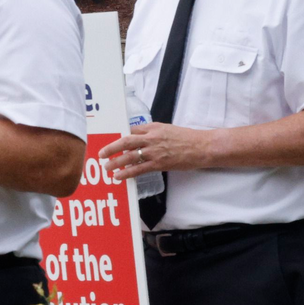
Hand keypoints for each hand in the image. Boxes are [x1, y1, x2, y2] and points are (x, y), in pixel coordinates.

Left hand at [98, 123, 212, 178]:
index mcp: (154, 127)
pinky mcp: (159, 163)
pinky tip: (119, 176)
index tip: (111, 141)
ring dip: (116, 162)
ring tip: (107, 167)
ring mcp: (155, 151)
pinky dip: (127, 172)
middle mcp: (152, 138)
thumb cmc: (188, 139)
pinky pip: (139, 169)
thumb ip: (155, 133)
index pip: (131, 130)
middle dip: (111, 148)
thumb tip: (142, 140)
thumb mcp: (169, 130)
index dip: (119, 136)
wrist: (202, 147)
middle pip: (125, 141)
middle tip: (101, 154)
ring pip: (129, 156)